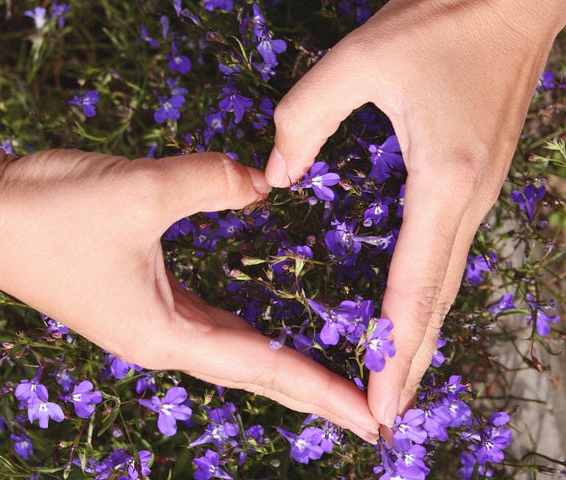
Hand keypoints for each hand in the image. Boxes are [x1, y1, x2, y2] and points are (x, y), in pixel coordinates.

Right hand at [0, 112, 378, 441]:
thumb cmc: (52, 212)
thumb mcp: (138, 192)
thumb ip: (211, 181)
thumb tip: (265, 182)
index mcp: (164, 333)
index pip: (262, 368)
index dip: (320, 390)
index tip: (368, 415)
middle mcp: (163, 338)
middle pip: (255, 372)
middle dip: (312, 391)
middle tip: (365, 407)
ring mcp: (151, 322)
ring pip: (235, 352)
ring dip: (281, 367)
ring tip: (327, 379)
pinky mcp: (142, 299)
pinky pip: (211, 325)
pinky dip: (247, 335)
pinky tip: (264, 332)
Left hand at [265, 0, 565, 426]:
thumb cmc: (443, 19)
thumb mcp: (362, 59)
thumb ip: (306, 118)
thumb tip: (274, 175)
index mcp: (443, 181)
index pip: (414, 286)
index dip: (394, 349)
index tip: (378, 404)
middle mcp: (468, 202)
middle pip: (436, 301)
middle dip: (411, 362)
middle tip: (385, 416)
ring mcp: (478, 194)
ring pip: (445, 283)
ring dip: (420, 335)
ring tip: (395, 380)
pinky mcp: (473, 181)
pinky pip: (446, 255)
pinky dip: (426, 296)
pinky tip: (410, 311)